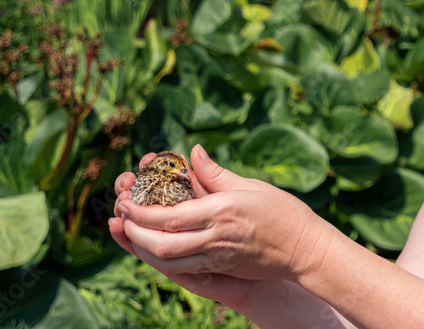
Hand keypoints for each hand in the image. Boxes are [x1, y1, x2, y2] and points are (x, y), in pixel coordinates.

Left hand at [109, 145, 326, 307]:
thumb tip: (193, 153)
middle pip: (164, 244)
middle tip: (120, 219)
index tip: (125, 202)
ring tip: (129, 234)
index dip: (142, 213)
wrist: (303, 248)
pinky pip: (184, 270)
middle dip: (135, 234)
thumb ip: (216, 173)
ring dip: (144, 250)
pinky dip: (163, 260)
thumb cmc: (281, 211)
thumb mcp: (250, 185)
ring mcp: (219, 257)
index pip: (172, 216)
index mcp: (223, 211)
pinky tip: (153, 250)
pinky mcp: (222, 268)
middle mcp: (217, 237)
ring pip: (170, 262)